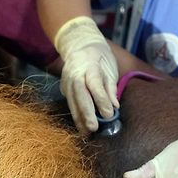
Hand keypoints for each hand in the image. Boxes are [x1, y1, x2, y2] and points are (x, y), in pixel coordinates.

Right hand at [54, 16, 117, 132]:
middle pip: (80, 95)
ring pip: (72, 102)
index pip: (95, 85)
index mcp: (90, 66)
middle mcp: (75, 74)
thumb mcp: (109, 67)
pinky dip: (75, 115)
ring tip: (86, 134)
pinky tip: (80, 127)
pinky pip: (69, 103)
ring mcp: (66, 81)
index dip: (101, 100)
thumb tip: (114, 107)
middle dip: (86, 113)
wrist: (79, 43)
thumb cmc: (99, 56)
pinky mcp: (63, 87)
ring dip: (79, 119)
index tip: (108, 115)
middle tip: (93, 128)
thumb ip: (110, 87)